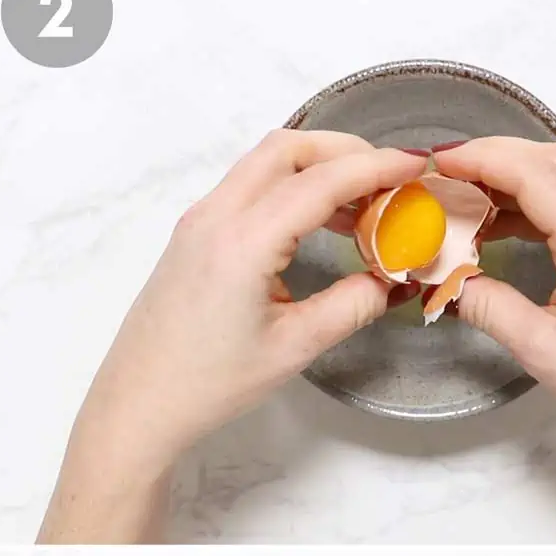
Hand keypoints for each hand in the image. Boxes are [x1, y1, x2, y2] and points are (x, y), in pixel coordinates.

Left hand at [40, 131, 425, 542]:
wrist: (138, 405)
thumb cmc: (206, 384)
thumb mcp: (293, 348)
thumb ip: (352, 305)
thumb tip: (394, 278)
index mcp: (242, 242)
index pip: (320, 180)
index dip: (375, 167)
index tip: (416, 166)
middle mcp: (214, 218)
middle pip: (288, 150)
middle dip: (344, 152)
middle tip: (389, 180)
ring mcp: (196, 224)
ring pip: (263, 166)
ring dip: (315, 171)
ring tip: (362, 208)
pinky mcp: (190, 237)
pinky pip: (245, 189)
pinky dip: (287, 189)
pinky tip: (318, 224)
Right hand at [433, 138, 555, 543]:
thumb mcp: (540, 349)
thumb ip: (486, 303)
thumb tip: (441, 277)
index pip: (532, 174)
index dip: (479, 159)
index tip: (433, 164)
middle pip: (550, 160)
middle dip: (491, 156)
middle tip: (439, 175)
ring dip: (513, 175)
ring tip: (461, 197)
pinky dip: (534, 198)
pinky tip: (500, 221)